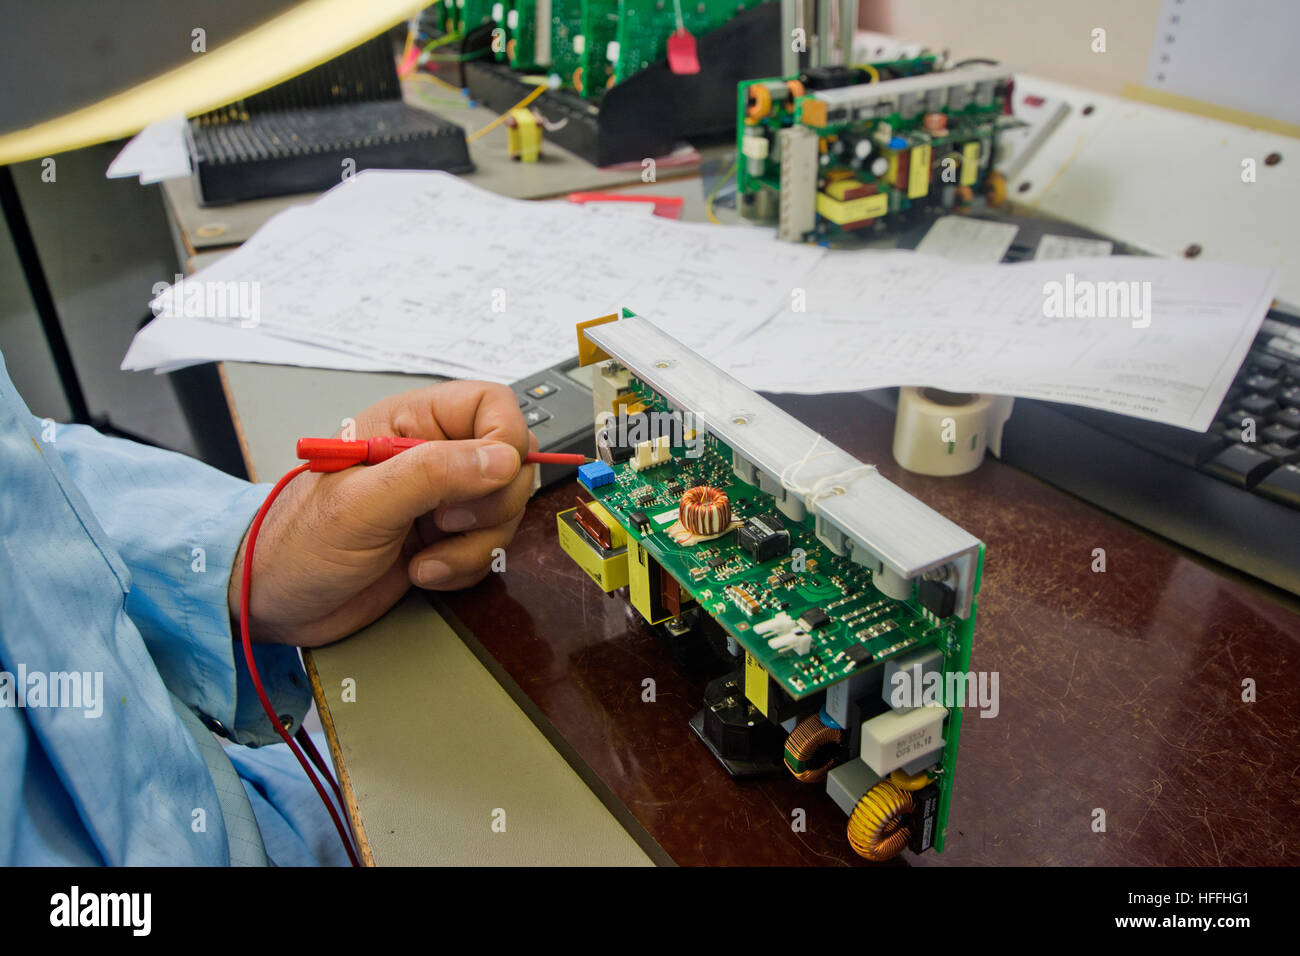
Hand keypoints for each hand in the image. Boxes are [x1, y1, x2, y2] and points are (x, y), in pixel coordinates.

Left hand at [228, 381, 535, 646]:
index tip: (489, 478)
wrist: (274, 602)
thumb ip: (433, 474)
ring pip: (504, 511)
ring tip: (425, 558)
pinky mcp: (444, 540)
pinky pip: (488, 548)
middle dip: (489, 506)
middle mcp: (431, 457)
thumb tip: (502, 459)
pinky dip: (464, 568)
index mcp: (409, 424)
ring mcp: (440, 501)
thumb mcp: (362, 504)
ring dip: (475, 545)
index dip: (504, 440)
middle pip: (509, 463)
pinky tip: (423, 572)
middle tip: (445, 521)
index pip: (490, 405)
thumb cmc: (297, 544)